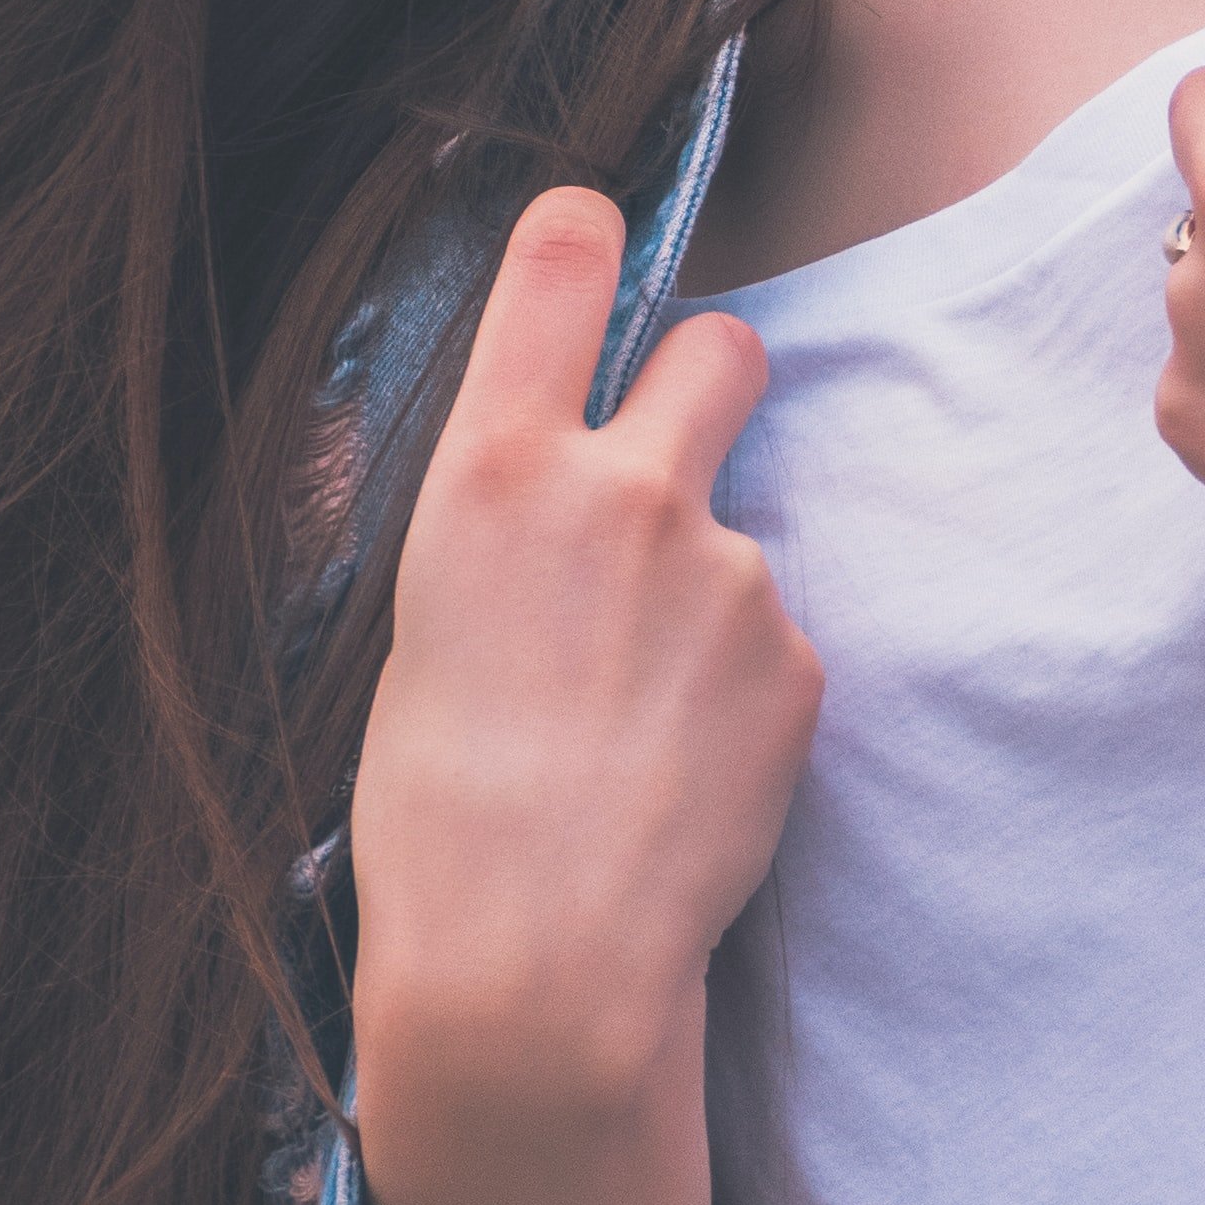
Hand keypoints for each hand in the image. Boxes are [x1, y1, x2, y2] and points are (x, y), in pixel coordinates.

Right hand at [351, 186, 823, 1126]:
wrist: (535, 966)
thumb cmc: (435, 815)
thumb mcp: (409, 626)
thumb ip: (482, 516)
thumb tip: (503, 465)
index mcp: (492, 471)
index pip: (562, 260)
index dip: (587, 239)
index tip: (594, 241)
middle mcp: (623, 490)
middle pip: (724, 345)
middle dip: (710, 381)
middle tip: (669, 464)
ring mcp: (727, 572)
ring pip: (738, 532)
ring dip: (703, 596)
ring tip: (631, 720)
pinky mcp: (795, 660)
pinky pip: (770, 643)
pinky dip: (737, 694)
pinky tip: (677, 772)